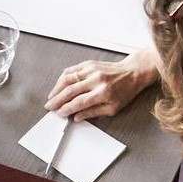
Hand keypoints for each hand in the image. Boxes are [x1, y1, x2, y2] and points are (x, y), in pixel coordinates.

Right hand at [45, 46, 159, 119]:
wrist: (133, 72)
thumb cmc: (125, 91)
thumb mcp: (113, 108)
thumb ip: (93, 113)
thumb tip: (76, 117)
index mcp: (103, 92)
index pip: (79, 102)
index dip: (67, 108)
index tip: (59, 113)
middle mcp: (96, 80)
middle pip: (70, 90)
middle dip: (57, 100)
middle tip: (49, 106)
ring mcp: (91, 70)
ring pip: (68, 78)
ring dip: (57, 88)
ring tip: (51, 97)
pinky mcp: (89, 64)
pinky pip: (71, 70)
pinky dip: (62, 78)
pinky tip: (58, 85)